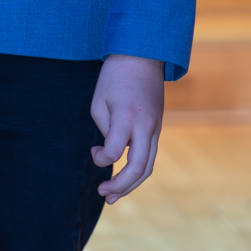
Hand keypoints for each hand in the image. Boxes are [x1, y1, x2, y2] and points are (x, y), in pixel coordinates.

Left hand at [90, 54, 163, 203]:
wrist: (142, 54)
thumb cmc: (114, 76)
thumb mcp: (99, 100)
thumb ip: (104, 129)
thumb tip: (111, 151)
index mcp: (128, 117)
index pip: (115, 151)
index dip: (100, 158)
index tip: (93, 151)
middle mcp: (146, 126)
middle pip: (138, 169)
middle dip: (120, 187)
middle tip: (103, 194)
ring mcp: (156, 127)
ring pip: (148, 166)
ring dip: (131, 185)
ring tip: (113, 196)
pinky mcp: (158, 127)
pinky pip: (150, 155)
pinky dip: (138, 170)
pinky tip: (125, 177)